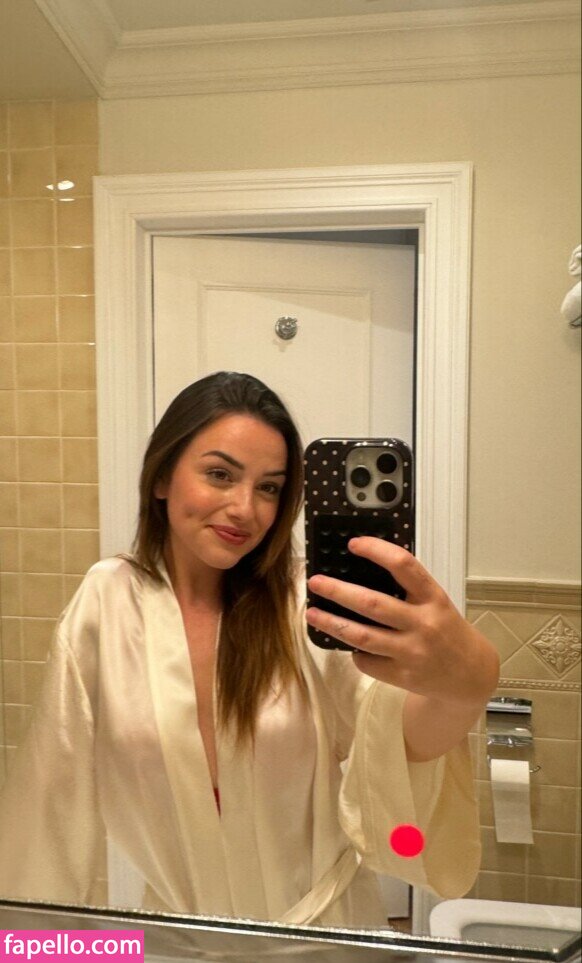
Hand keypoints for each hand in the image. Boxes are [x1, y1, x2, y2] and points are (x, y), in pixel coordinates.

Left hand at [306, 537, 498, 709]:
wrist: (469, 675)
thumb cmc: (447, 630)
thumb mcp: (436, 602)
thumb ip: (408, 589)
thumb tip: (361, 571)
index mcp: (433, 598)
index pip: (404, 566)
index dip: (377, 551)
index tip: (353, 544)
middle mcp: (423, 623)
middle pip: (372, 604)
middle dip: (338, 591)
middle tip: (315, 582)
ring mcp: (412, 652)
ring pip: (362, 636)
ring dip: (332, 624)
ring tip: (312, 613)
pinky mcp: (403, 676)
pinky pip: (368, 661)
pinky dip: (355, 652)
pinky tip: (350, 644)